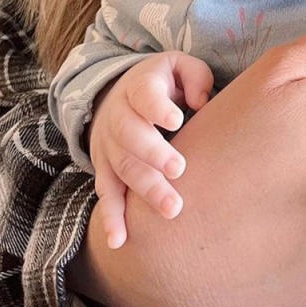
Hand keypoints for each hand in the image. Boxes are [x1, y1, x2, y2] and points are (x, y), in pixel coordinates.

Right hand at [89, 51, 213, 248]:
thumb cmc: (163, 83)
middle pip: (131, 136)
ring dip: (145, 189)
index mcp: (138, 88)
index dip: (157, 108)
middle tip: (180, 169)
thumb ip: (195, 77)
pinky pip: (106, 194)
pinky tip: (119, 240)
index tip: (176, 120)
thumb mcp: (179, 66)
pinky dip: (111, 218)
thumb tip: (200, 102)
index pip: (145, 96)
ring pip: (123, 168)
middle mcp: (118, 117)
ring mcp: (108, 145)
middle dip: (154, 155)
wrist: (118, 94)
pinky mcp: (105, 169)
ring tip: (172, 208)